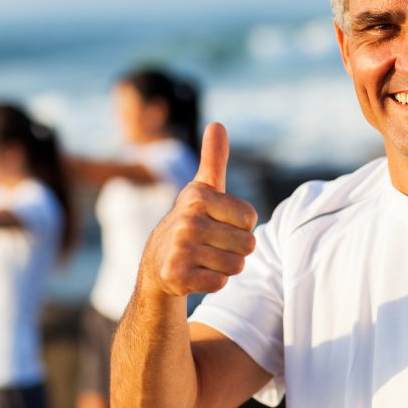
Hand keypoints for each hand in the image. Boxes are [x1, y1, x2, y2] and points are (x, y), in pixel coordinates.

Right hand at [142, 123, 257, 296]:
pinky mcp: (177, 275)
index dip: (241, 225)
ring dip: (226, 266)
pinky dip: (213, 281)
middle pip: (247, 244)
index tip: (220, 223)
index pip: (250, 217)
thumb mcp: (202, 190)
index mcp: (198, 196)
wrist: (158, 262)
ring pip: (236, 265)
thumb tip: (217, 124)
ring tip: (205, 258)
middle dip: (236, 249)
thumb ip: (214, 159)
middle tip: (213, 245)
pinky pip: (220, 283)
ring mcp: (180, 248)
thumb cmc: (191, 221)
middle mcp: (187, 220)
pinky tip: (197, 273)